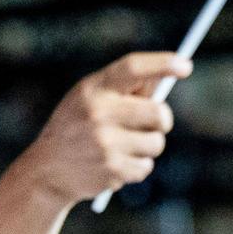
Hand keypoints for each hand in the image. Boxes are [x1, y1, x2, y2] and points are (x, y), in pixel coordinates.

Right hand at [13, 52, 189, 204]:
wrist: (47, 170)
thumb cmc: (76, 126)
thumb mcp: (90, 98)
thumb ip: (123, 87)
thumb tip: (164, 77)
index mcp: (94, 89)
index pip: (133, 68)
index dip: (162, 63)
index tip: (184, 66)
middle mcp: (99, 113)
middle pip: (158, 112)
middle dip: (162, 119)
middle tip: (156, 122)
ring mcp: (106, 144)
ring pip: (156, 142)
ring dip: (148, 145)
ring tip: (124, 146)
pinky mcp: (112, 170)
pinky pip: (146, 166)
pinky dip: (137, 166)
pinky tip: (115, 164)